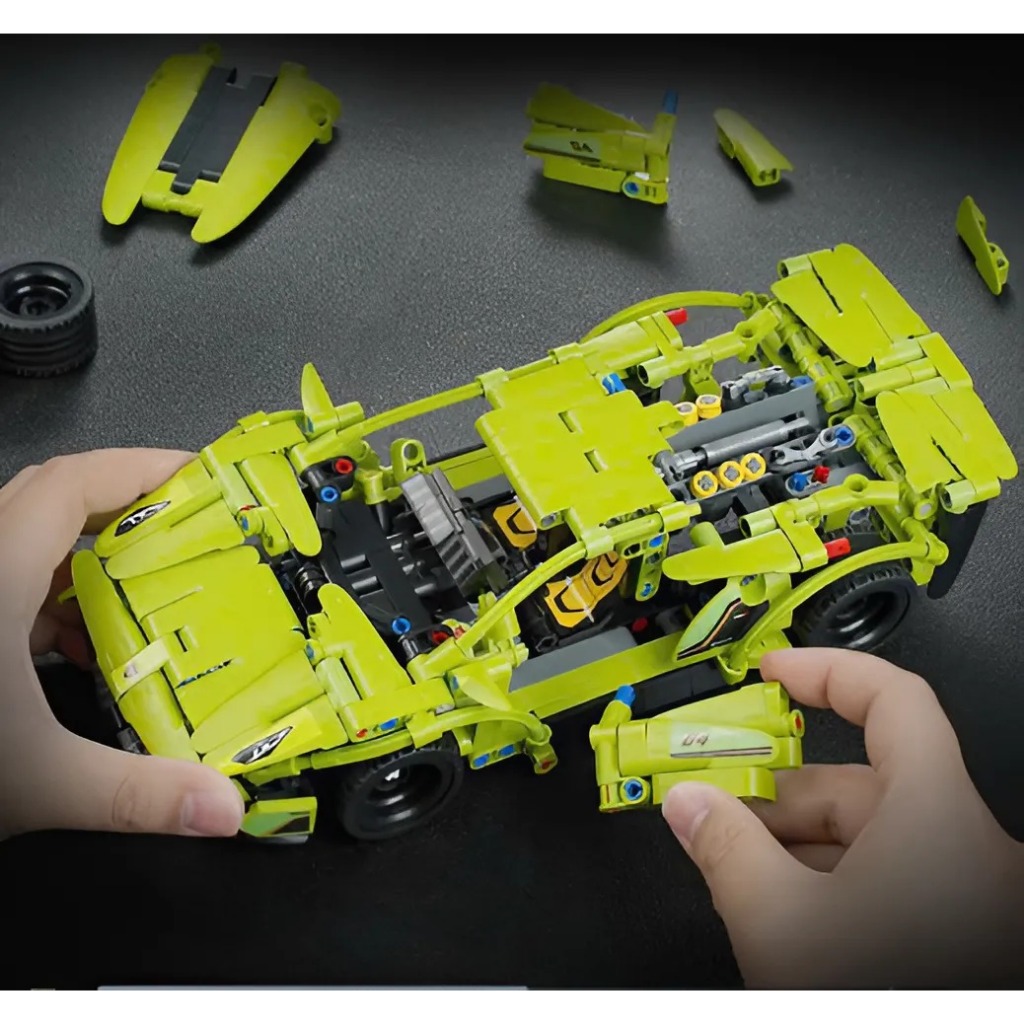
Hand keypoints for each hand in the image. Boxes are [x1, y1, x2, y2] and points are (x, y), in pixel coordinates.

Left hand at [0, 449, 243, 841]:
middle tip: (186, 527)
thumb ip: (137, 793)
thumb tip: (223, 809)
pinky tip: (82, 647)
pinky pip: (10, 581)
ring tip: (148, 590)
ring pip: (29, 541)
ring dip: (92, 557)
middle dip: (127, 507)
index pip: (74, 484)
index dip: (141, 468)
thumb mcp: (37, 781)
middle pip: (54, 500)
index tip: (199, 477)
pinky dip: (55, 598)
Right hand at [662, 647, 1023, 987]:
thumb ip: (724, 848)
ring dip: (794, 845)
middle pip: (859, 784)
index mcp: (938, 819)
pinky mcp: (957, 935)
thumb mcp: (781, 924)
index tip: (776, 670)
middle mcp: (966, 850)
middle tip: (713, 803)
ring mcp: (966, 896)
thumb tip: (689, 806)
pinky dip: (828, 882)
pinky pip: (887, 882)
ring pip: (869, 840)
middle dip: (776, 794)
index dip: (826, 671)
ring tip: (734, 867)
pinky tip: (780, 909)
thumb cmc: (895, 998)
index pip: (890, 698)